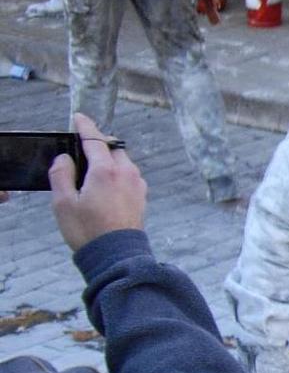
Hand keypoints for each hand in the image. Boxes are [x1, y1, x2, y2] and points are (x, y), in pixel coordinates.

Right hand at [49, 115, 145, 250]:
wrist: (117, 255)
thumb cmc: (88, 230)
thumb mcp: (63, 202)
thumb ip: (62, 174)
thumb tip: (65, 158)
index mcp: (105, 171)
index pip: (95, 140)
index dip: (85, 127)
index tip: (79, 118)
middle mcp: (126, 173)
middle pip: (113, 147)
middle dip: (99, 143)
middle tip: (83, 147)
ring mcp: (138, 184)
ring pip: (123, 161)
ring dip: (109, 159)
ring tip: (92, 171)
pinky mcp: (142, 196)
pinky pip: (129, 175)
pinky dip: (117, 172)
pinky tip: (106, 185)